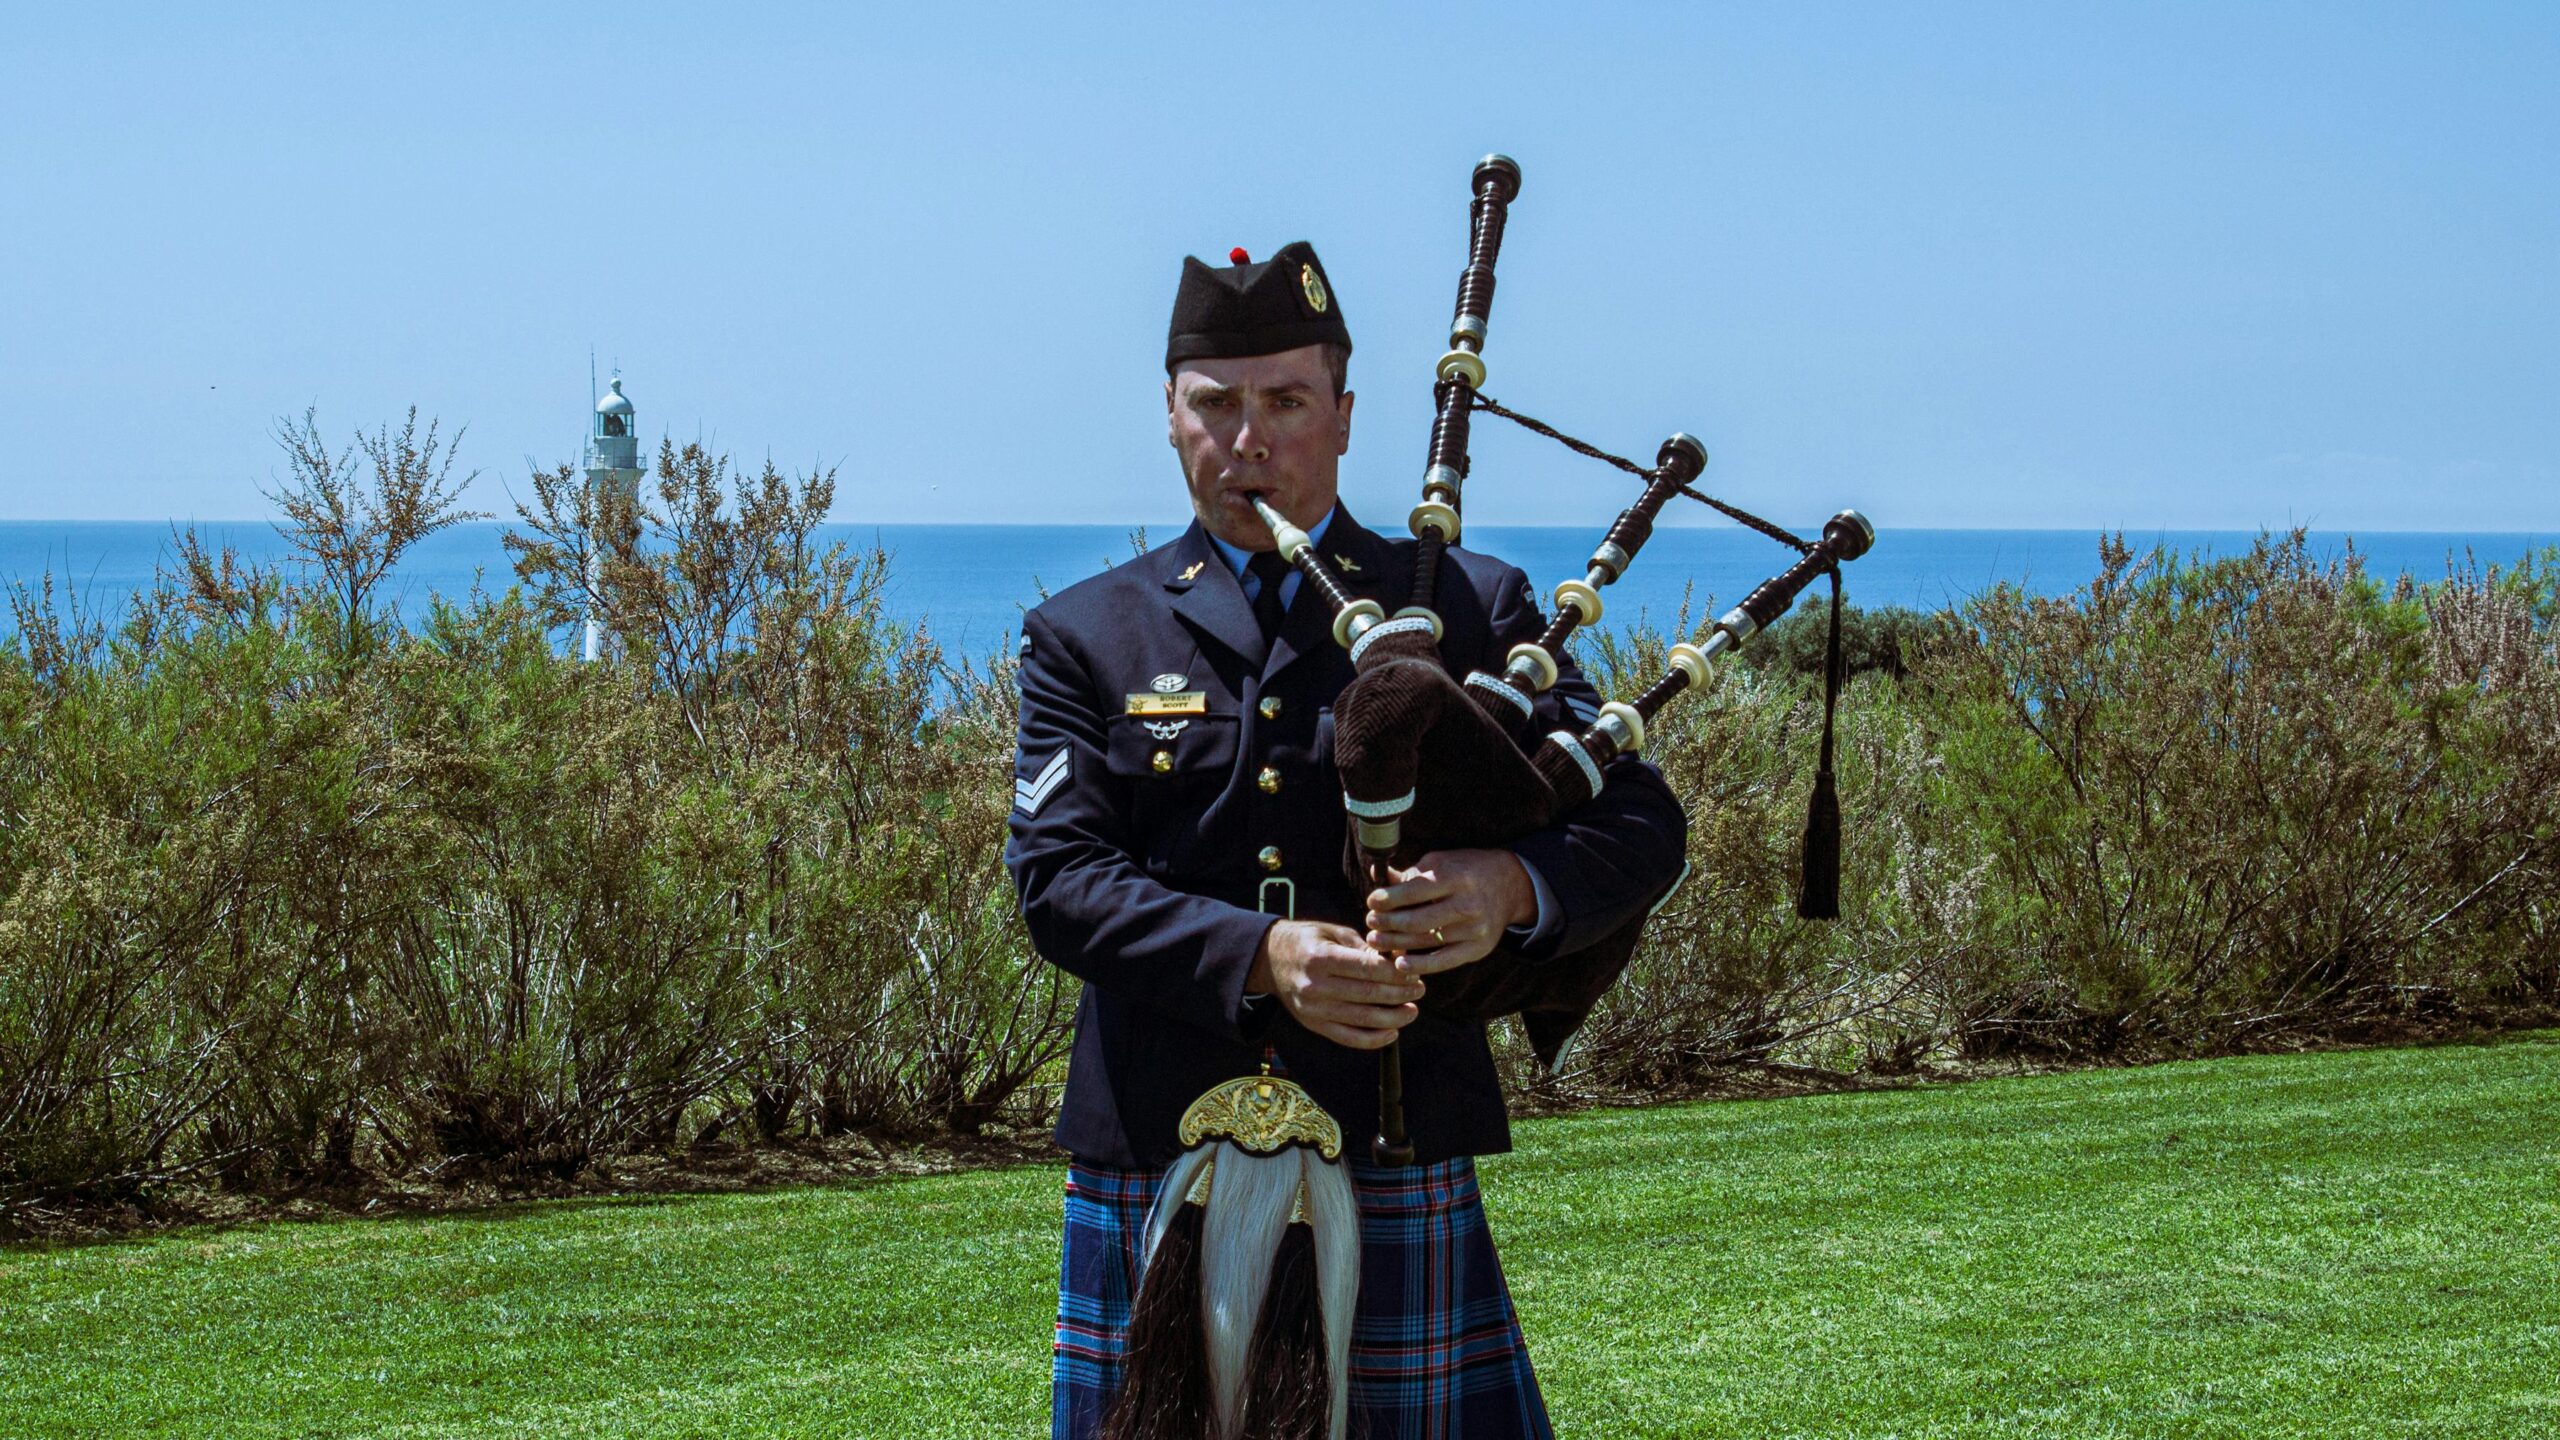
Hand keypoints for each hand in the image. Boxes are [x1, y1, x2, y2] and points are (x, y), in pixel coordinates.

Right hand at [1246, 919, 1424, 1049]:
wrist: (1270, 960)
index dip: (1394, 973)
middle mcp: (1315, 986)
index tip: (1413, 972)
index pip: (1366, 968)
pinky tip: (1392, 1032)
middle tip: (1420, 990)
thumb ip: (1363, 947)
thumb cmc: (1307, 941)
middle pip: (1367, 994)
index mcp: (1320, 958)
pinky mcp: (1313, 1025)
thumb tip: (1396, 961)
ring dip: (1393, 1018)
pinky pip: (1348, 1038)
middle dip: (1399, 994)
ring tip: (1412, 1011)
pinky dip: (1373, 1039)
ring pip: (1362, 1019)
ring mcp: (1313, 1009)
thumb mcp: (1332, 932)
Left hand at [1365, 849, 1535, 977]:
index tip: (1371, 902)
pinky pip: (1443, 961)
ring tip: (1376, 941)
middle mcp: (1467, 904)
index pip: (1413, 891)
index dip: (1387, 899)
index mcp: (1454, 877)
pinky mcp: (1477, 948)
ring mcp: (1474, 929)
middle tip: (1370, 923)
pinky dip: (1419, 965)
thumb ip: (1409, 874)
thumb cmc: (1466, 871)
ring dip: (1395, 943)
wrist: (1509, 886)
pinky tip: (1400, 963)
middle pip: (1416, 920)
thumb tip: (1376, 876)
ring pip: (1425, 941)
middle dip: (1387, 923)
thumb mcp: (1441, 863)